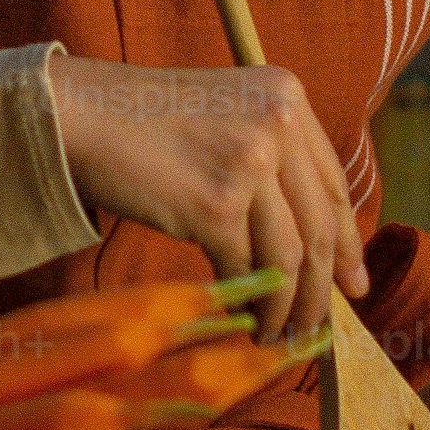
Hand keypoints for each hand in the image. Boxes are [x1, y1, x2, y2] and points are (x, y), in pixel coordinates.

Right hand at [44, 51, 352, 346]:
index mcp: (287, 96)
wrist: (75, 115)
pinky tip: (241, 319)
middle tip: (319, 328)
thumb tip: (312, 244)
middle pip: (321, 225)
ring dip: (287, 306)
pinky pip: (245, 268)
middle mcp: (278, 123)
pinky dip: (246, 302)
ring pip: (291, 257)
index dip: (348, 242)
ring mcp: (248, 162)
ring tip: (277, 334)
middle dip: (324, 288)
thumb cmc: (140, 122)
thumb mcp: (223, 115)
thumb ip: (268, 157)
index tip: (354, 284)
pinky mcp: (215, 203)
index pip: (334, 184)